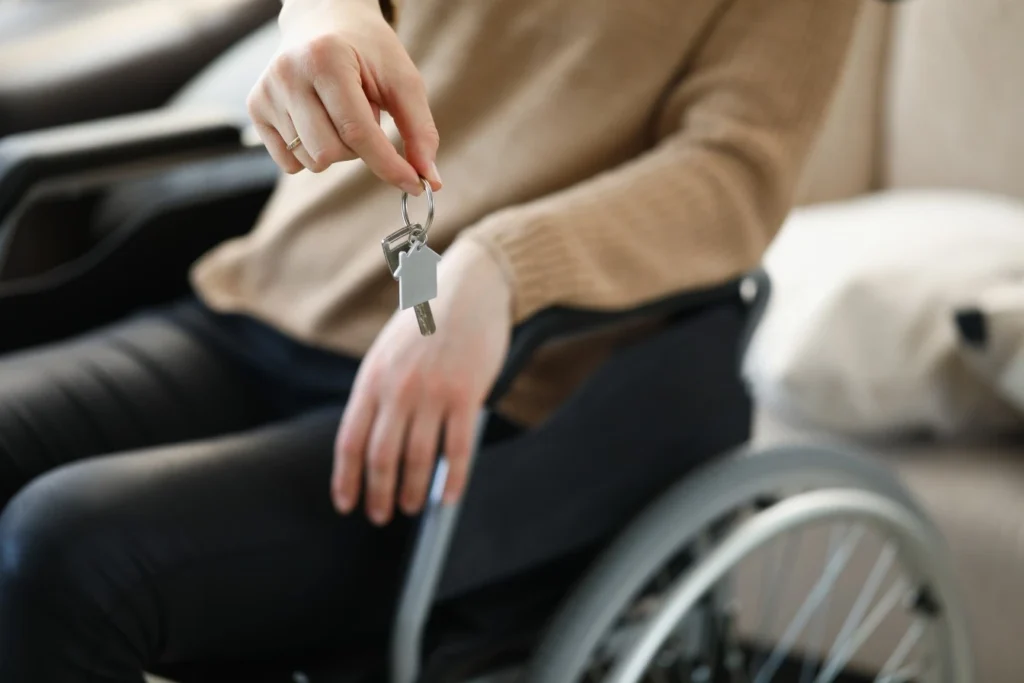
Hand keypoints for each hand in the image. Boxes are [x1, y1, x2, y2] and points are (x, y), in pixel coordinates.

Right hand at [248, 0, 440, 193]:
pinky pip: (290, 163)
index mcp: (326, 59)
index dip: (389, 165)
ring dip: (337, 150)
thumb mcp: (402, 80)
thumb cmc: (369, 51)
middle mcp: (287, 74)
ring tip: (340, 113)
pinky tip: (318, 122)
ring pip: (311, 162)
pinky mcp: (255, 108)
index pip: (358, 132)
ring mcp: (266, 92)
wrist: (325, 19)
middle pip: (330, 153)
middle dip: (358, 149)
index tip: (415, 185)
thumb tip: (429, 180)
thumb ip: (420, 130)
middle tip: (364, 116)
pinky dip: (313, 153)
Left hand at [332, 240, 511, 524]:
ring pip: (419, 458)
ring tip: (413, 507)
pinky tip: (450, 495)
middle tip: (381, 515)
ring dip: (414, 491)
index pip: (350, 440)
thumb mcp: (388, 351)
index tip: (347, 504)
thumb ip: (379, 391)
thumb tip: (375, 441)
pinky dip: (454, 479)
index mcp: (372, 378)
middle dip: (379, 493)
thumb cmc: (428, 319)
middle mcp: (398, 389)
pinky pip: (458, 448)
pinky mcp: (466, 395)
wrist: (469, 287)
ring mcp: (433, 393)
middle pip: (381, 457)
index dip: (346, 479)